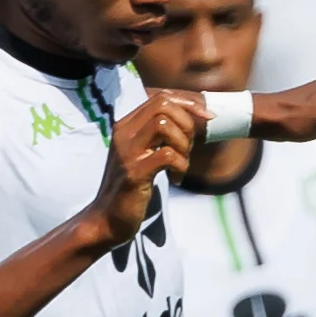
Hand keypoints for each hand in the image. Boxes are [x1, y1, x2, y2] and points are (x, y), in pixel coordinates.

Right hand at [87, 90, 202, 250]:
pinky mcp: (134, 172)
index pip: (161, 97)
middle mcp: (124, 132)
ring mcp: (127, 151)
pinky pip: (168, 155)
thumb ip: (161, 136)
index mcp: (127, 125)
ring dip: (183, 145)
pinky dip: (180, 166)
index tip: (208, 117)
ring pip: (164, 124)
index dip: (190, 103)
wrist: (107, 219)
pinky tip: (175, 179)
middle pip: (164, 105)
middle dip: (187, 124)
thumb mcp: (144, 154)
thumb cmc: (132, 188)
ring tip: (180, 165)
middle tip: (189, 148)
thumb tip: (196, 121)